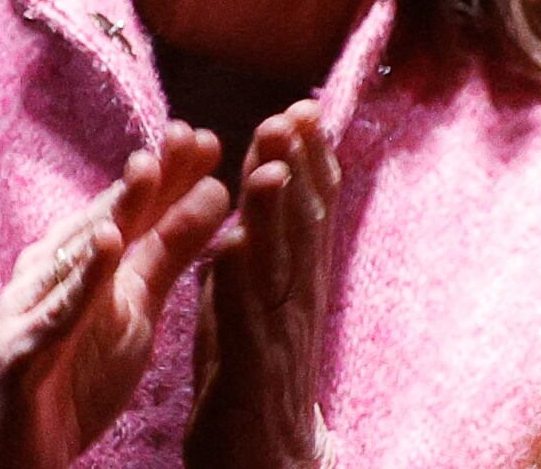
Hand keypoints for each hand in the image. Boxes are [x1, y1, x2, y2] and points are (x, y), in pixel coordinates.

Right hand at [0, 123, 230, 468]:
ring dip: (113, 211)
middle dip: (148, 178)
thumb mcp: (137, 312)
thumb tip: (215, 193)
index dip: (170, 176)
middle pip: (107, 219)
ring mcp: (33, 308)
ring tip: (147, 172)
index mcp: (87, 262)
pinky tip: (105, 248)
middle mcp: (54, 272)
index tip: (207, 138)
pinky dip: (80, 281)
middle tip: (184, 135)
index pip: (135, 212)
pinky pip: (55, 313)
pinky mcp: (21, 351)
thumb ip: (169, 255)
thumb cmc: (75, 372)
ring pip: (77, 255)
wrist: (9, 450)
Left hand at [181, 104, 335, 468]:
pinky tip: (232, 249)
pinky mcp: (251, 377)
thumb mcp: (255, 301)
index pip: (305, 213)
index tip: (305, 107)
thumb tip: (257, 195)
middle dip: (298, 168)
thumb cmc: (252, 377)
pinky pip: (246, 326)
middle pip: (301, 228)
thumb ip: (258, 252)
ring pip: (280, 267)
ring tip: (271, 163)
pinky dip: (240, 287)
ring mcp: (278, 340)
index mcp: (294, 284)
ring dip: (276, 215)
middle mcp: (296, 305)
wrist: (261, 463)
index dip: (308, 162)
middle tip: (295, 112)